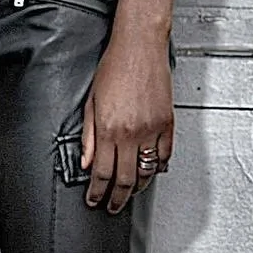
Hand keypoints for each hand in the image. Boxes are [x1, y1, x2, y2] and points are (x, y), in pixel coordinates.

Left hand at [78, 29, 173, 213]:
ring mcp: (152, 129)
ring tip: (130, 194)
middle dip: (116, 198)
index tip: (94, 200)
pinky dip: (158, 168)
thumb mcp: (91, 101)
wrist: (140, 46)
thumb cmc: (114, 66)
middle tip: (112, 206)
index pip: (101, 172)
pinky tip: (151, 172)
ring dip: (138, 188)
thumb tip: (85, 160)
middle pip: (124, 178)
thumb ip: (88, 135)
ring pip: (146, 172)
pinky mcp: (167, 123)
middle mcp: (131, 132)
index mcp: (108, 128)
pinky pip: (164, 155)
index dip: (97, 191)